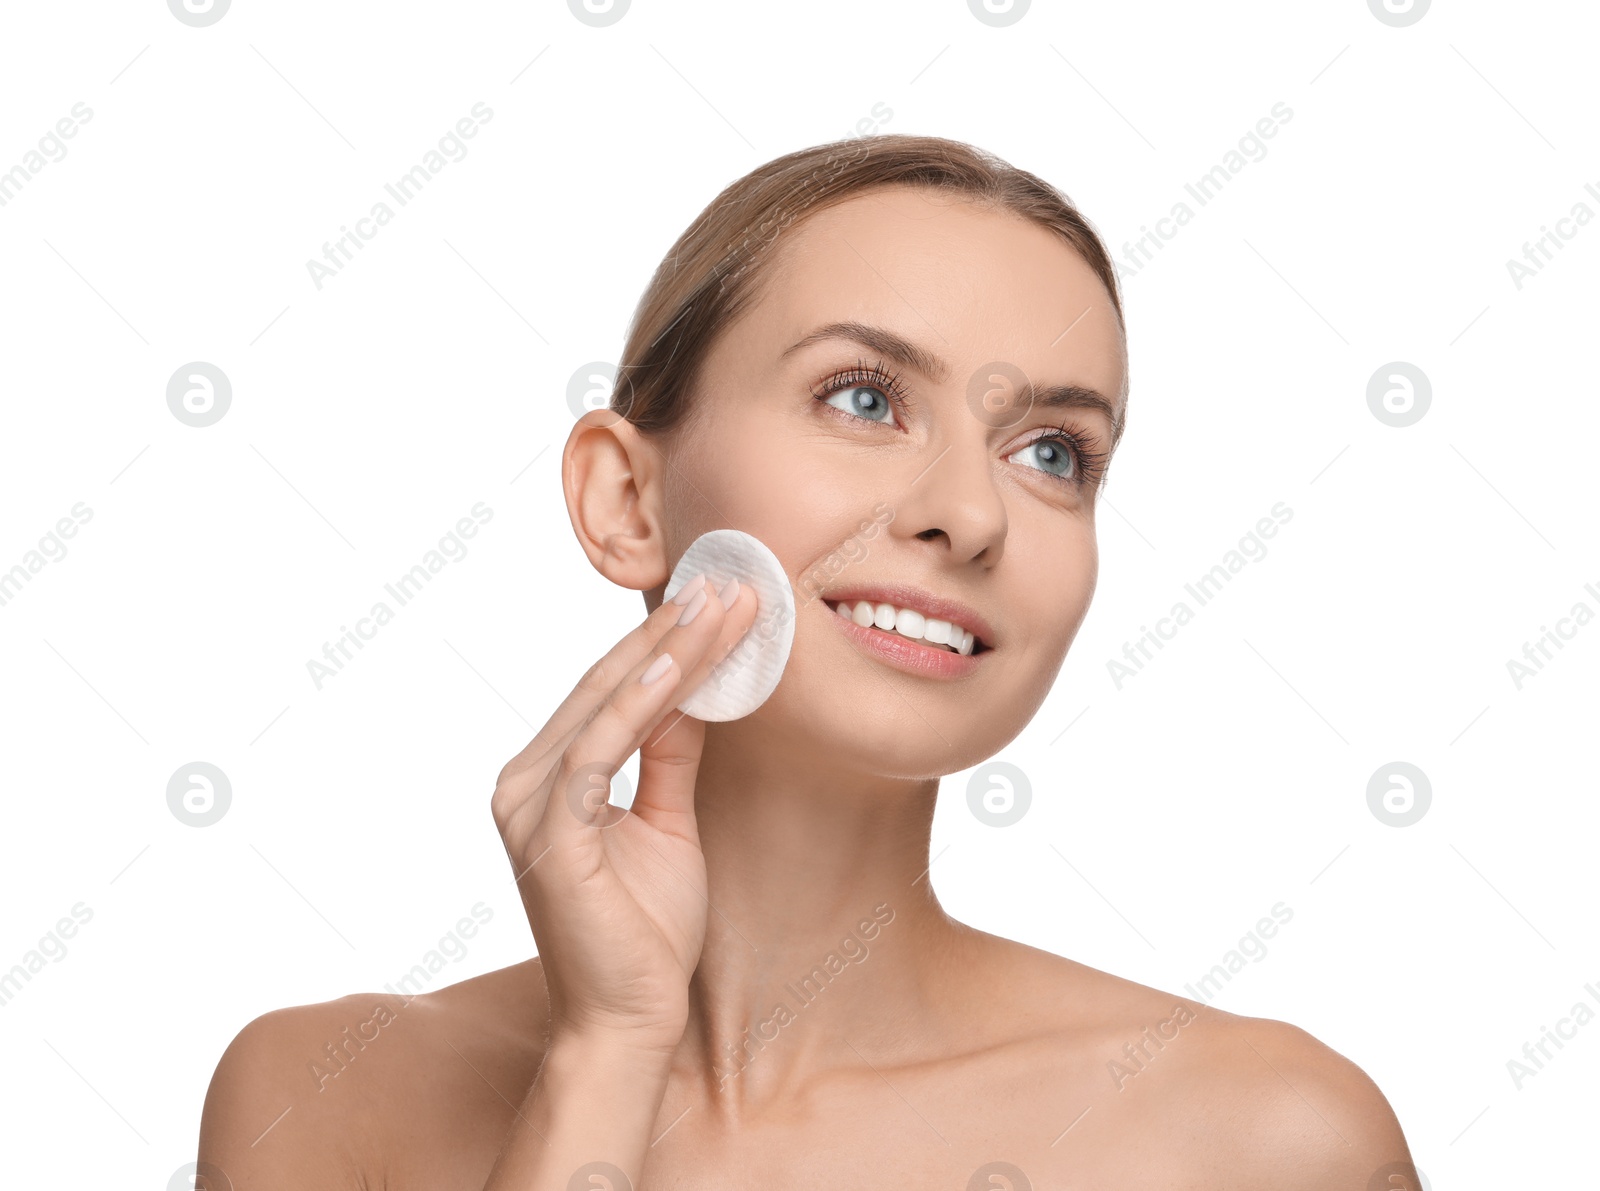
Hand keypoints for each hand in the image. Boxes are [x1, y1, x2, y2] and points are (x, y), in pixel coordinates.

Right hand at [491, 573, 756, 1052]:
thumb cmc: (646, 931)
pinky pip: (600, 752)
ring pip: (606, 705)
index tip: (721, 598)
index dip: (665, 641)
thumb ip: (670, 755)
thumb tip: (695, 688)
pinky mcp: (550, 835)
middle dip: (673, 631)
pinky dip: (641, 704)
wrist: (631, 1019)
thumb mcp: (668, 822)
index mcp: (546, 778)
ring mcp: (528, 807)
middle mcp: (524, 782)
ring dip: (670, 652)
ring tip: (722, 607)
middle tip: (730, 582)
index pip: (609, 691)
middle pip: (606, 685)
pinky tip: (682, 666)